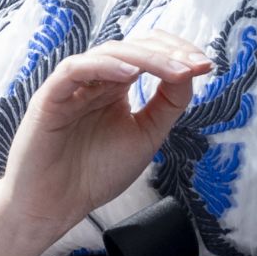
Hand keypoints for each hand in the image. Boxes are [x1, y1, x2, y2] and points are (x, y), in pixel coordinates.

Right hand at [0, 30, 212, 243]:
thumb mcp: (145, 136)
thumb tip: (191, 72)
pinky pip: (75, 69)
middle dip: (169, 53)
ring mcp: (72, 85)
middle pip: (133, 47)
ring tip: (175, 70)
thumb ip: (167, 104)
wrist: (53, 208)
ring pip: (109, 52)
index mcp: (115, 85)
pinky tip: (130, 74)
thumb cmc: (94, 174)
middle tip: (197, 65)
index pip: (148, 52)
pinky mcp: (50, 96)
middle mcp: (95, 79)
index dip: (177, 52)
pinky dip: (104, 66)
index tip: (206, 65)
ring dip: (146, 57)